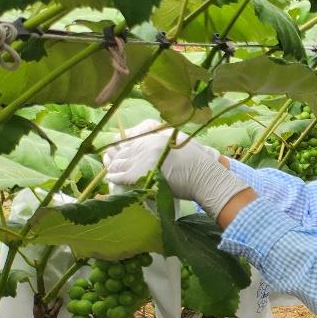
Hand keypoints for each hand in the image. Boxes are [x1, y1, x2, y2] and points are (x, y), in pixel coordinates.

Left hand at [102, 123, 217, 186]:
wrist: (206, 176)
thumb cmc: (198, 164)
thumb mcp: (181, 144)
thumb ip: (163, 144)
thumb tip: (149, 148)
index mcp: (156, 137)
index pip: (131, 143)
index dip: (123, 150)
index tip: (118, 155)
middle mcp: (147, 145)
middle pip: (123, 153)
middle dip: (116, 160)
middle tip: (111, 166)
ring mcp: (143, 158)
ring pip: (120, 164)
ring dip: (113, 169)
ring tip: (111, 173)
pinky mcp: (141, 172)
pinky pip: (121, 175)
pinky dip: (115, 178)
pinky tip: (112, 179)